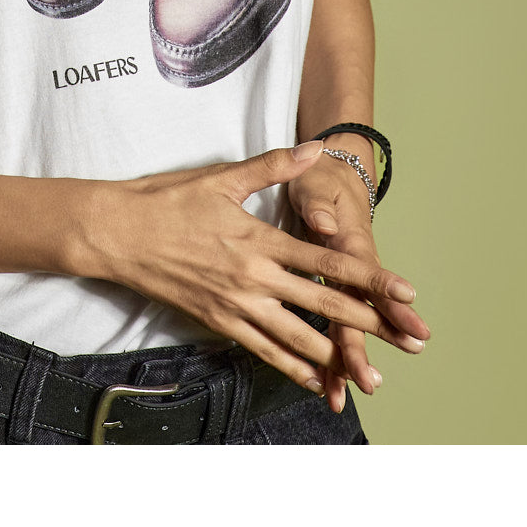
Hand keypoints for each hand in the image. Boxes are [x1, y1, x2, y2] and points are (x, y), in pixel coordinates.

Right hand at [100, 142, 421, 397]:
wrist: (118, 233)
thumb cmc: (167, 200)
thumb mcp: (222, 177)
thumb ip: (273, 166)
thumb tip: (315, 149)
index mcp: (258, 238)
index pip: (325, 261)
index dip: (368, 277)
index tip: (404, 290)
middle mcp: (253, 277)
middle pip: (322, 305)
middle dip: (369, 322)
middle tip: (407, 339)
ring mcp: (235, 303)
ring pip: (296, 336)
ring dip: (336, 353)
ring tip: (370, 370)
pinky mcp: (217, 321)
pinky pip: (262, 349)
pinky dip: (292, 365)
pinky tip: (315, 377)